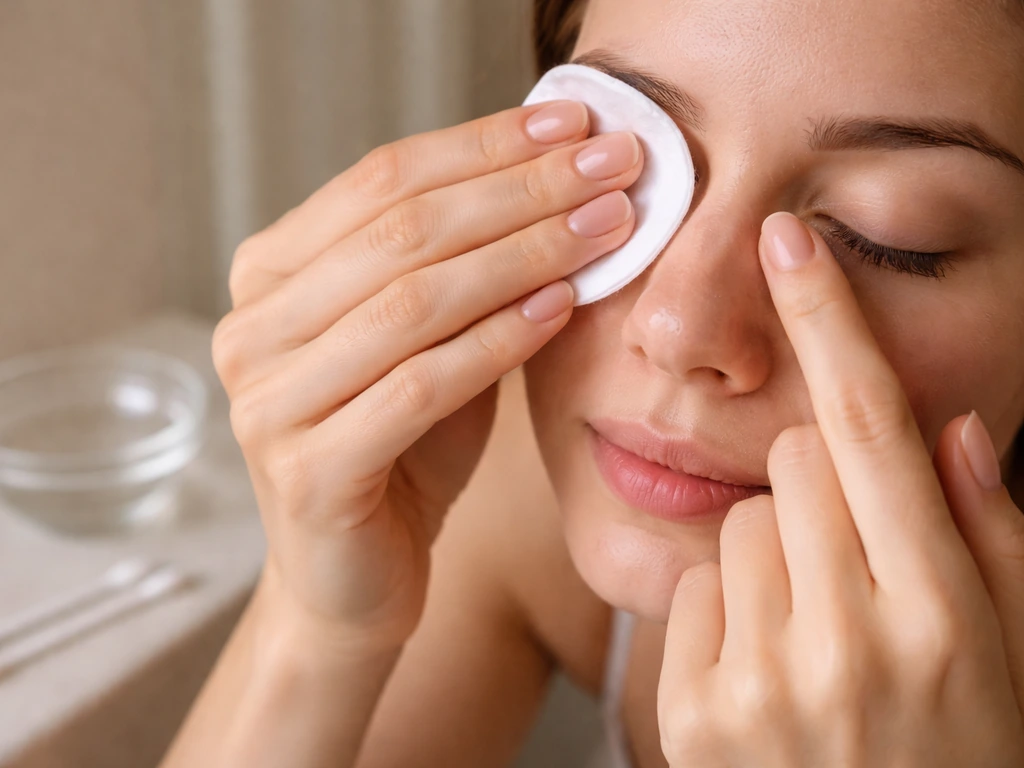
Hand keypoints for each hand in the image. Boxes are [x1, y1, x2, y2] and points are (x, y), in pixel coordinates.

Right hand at [212, 101, 642, 648]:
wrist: (355, 579)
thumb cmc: (402, 451)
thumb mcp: (433, 341)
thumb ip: (470, 270)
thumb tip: (567, 181)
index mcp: (269, 275)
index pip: (383, 180)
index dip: (483, 145)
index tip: (574, 126)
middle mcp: (252, 328)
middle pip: (399, 232)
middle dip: (520, 191)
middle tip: (613, 168)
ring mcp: (267, 401)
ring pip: (410, 301)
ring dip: (523, 255)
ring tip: (606, 229)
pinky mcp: (306, 472)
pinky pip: (418, 386)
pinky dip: (496, 341)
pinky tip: (558, 308)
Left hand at [657, 212, 1023, 766]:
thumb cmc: (964, 754)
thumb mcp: (1016, 651)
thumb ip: (995, 534)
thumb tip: (953, 426)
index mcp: (939, 613)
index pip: (870, 430)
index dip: (829, 321)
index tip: (787, 239)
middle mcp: (847, 640)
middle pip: (796, 460)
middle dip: (823, 483)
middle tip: (853, 554)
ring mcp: (760, 678)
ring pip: (742, 521)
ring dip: (777, 548)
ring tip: (814, 625)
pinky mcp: (693, 708)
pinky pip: (696, 587)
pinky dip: (728, 607)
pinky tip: (766, 663)